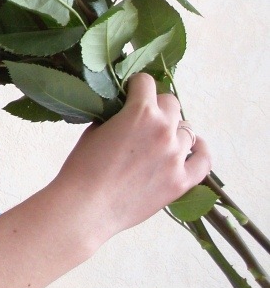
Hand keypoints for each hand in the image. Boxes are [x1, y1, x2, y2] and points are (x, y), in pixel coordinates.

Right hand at [54, 72, 211, 245]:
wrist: (87, 206)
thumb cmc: (83, 166)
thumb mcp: (95, 128)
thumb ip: (115, 115)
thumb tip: (125, 111)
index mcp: (140, 112)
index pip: (146, 82)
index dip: (134, 86)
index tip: (128, 93)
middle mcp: (164, 130)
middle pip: (171, 103)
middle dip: (155, 105)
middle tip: (141, 118)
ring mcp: (176, 156)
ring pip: (186, 129)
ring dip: (172, 128)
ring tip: (158, 138)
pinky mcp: (182, 181)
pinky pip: (203, 160)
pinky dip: (199, 150)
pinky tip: (192, 146)